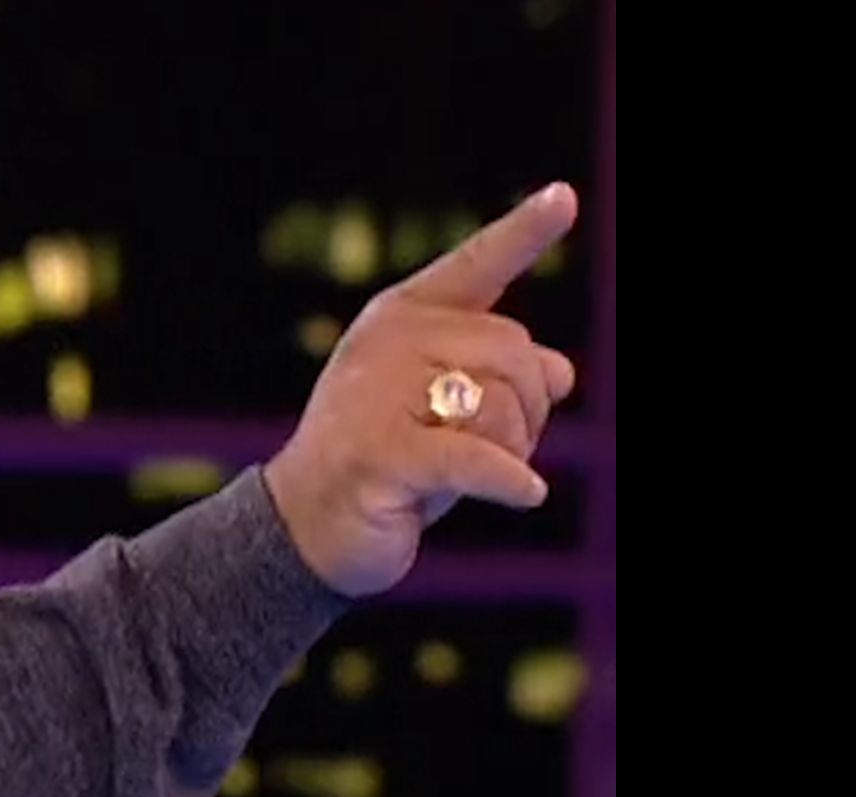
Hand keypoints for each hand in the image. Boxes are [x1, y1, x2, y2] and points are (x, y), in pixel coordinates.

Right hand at [263, 182, 579, 597]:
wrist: (306, 525)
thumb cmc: (386, 463)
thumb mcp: (446, 411)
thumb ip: (497, 378)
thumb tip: (561, 370)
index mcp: (401, 318)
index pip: (474, 266)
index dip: (523, 232)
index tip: (564, 196)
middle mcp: (389, 342)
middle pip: (514, 351)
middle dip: (528, 408)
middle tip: (490, 450)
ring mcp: (379, 395)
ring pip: (503, 406)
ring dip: (511, 453)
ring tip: (462, 478)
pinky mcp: (382, 454)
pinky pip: (479, 458)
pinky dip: (510, 481)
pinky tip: (526, 494)